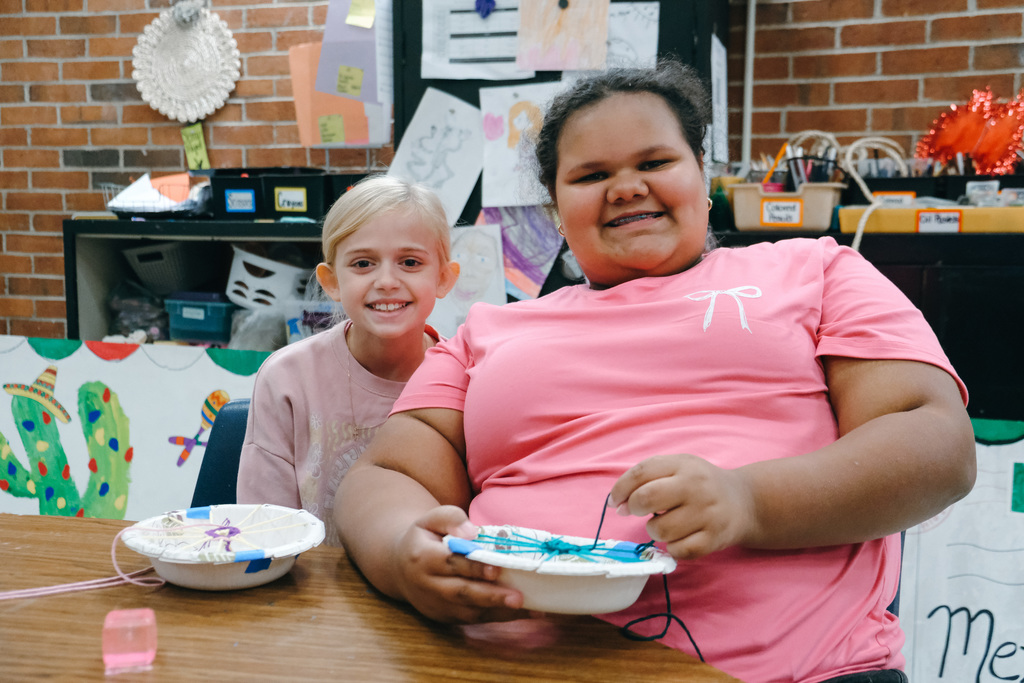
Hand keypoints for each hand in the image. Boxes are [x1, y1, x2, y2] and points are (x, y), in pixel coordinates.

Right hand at [391, 505, 527, 622]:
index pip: (450, 563)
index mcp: (421, 557)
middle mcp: (425, 585)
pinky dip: (493, 617)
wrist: (399, 565)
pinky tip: (515, 613)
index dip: (474, 568)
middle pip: (459, 592)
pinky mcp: (442, 617)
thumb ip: (452, 519)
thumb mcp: (432, 518)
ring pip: (466, 611)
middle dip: (490, 596)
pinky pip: (469, 619)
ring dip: (496, 611)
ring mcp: (433, 604)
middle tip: (518, 597)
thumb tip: (472, 533)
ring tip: (523, 607)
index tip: (497, 569)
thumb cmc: (425, 537)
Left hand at [607, 454, 756, 559]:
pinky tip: (682, 537)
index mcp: (683, 465)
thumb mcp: (678, 468)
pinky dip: (673, 547)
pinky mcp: (714, 540)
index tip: (616, 502)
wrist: (745, 502)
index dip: (620, 489)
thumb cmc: (700, 485)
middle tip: (640, 511)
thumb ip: (646, 478)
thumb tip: (619, 504)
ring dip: (656, 530)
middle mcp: (696, 487)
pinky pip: (677, 550)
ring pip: (659, 529)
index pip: (641, 473)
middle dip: (634, 508)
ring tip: (669, 523)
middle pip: (646, 498)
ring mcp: (707, 514)